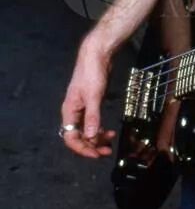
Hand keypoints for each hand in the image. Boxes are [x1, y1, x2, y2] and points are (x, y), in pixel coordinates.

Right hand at [60, 35, 115, 158]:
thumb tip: (91, 136)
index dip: (83, 148)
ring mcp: (82, 109)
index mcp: (69, 111)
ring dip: (97, 139)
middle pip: (79, 136)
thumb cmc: (92, 73)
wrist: (97, 55)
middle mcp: (73, 113)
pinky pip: (93, 123)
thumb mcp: (94, 95)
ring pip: (87, 131)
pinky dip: (100, 129)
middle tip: (107, 151)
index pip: (71, 137)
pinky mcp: (91, 104)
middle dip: (92, 145)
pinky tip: (110, 131)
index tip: (96, 154)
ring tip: (110, 143)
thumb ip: (92, 116)